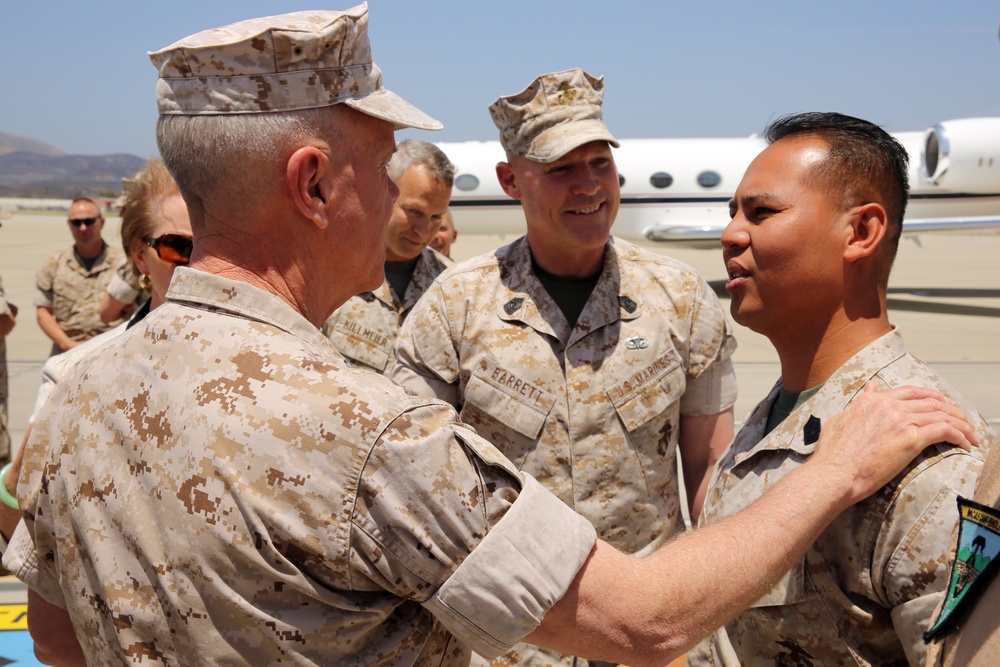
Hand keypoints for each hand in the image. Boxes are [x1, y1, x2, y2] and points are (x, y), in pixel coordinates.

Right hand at [812, 382, 977, 503]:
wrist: (835, 472)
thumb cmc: (833, 453)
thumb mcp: (840, 418)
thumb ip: (859, 402)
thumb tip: (870, 387)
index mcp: (872, 400)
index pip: (910, 392)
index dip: (931, 396)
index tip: (942, 404)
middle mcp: (889, 405)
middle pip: (931, 401)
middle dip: (952, 409)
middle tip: (963, 420)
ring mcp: (901, 421)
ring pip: (941, 414)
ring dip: (961, 423)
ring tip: (971, 434)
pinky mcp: (911, 439)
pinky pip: (944, 430)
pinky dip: (959, 435)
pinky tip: (965, 443)